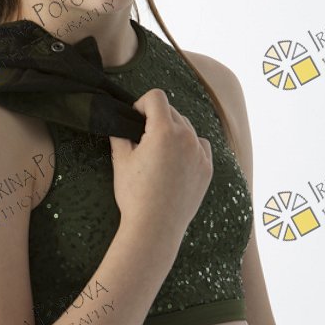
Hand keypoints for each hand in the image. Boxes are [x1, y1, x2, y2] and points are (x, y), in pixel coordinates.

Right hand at [109, 88, 212, 241]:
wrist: (155, 227)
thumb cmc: (134, 195)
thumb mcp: (121, 161)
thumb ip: (119, 135)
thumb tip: (117, 123)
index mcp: (164, 131)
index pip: (157, 97)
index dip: (142, 103)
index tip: (135, 118)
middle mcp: (186, 137)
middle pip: (172, 111)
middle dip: (156, 118)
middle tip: (143, 138)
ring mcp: (200, 153)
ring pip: (187, 127)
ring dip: (173, 131)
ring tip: (159, 152)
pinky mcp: (207, 169)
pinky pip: (200, 146)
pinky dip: (189, 146)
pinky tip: (176, 161)